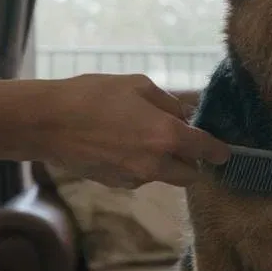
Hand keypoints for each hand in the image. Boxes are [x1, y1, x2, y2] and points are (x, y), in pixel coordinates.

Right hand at [37, 73, 229, 187]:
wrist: (47, 123)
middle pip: (190, 175)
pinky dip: (141, 166)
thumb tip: (184, 115)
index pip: (207, 151)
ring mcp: (135, 178)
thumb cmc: (93, 96)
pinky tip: (121, 145)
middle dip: (191, 161)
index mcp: (167, 136)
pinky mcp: (117, 184)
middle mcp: (156, 164)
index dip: (219, 152)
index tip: (224, 152)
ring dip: (164, 163)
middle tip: (182, 142)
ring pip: (164, 176)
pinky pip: (141, 177)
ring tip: (142, 137)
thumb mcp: (138, 85)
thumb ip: (169, 103)